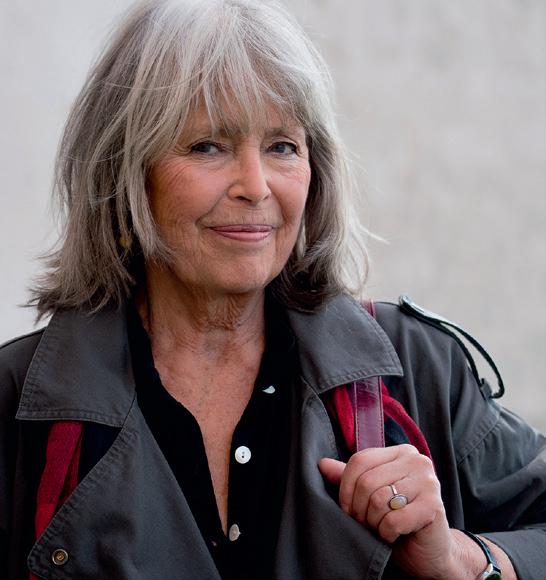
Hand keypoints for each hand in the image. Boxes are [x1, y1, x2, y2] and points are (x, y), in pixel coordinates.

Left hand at [319, 445, 458, 578]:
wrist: (430, 551)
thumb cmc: (397, 519)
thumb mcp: (370, 495)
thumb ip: (349, 477)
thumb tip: (322, 463)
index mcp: (401, 452)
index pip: (359, 460)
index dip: (346, 488)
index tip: (347, 507)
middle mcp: (417, 460)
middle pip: (367, 481)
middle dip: (359, 510)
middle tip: (366, 523)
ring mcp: (428, 482)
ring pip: (378, 500)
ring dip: (373, 522)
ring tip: (381, 527)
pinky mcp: (433, 506)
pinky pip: (393, 520)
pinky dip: (386, 534)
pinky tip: (394, 535)